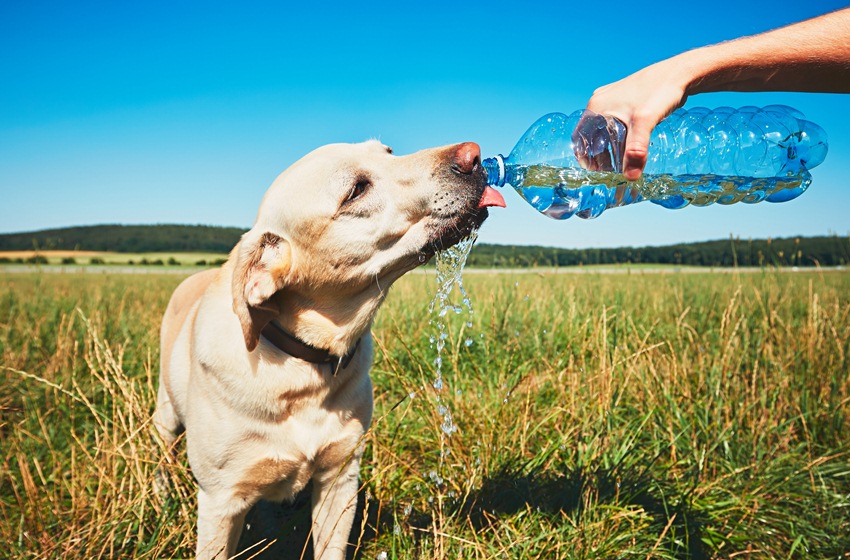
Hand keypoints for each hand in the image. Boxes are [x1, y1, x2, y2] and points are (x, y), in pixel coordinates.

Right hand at [583, 57, 691, 180]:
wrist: (680, 73)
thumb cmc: (660, 91)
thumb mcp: (645, 122)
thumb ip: (636, 150)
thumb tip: (630, 178)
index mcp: (597, 106)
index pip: (580, 138)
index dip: (585, 157)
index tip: (596, 173)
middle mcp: (600, 102)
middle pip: (591, 135)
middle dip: (599, 155)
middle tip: (610, 171)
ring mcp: (612, 99)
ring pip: (603, 130)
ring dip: (609, 147)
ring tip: (621, 162)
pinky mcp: (624, 100)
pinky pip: (614, 123)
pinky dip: (618, 137)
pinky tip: (630, 145)